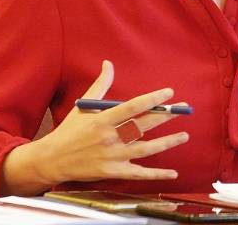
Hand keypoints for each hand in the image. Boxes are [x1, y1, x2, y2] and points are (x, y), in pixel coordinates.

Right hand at [0, 60, 188, 194]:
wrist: (52, 160)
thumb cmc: (69, 130)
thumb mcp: (83, 106)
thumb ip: (100, 85)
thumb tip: (108, 63)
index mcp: (102, 120)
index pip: (132, 107)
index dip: (151, 99)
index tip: (168, 92)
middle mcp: (109, 138)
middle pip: (143, 126)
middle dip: (166, 117)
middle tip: (184, 108)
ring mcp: (112, 156)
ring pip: (146, 149)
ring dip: (167, 142)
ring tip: (185, 135)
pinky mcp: (113, 172)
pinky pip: (139, 174)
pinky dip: (157, 174)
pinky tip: (173, 173)